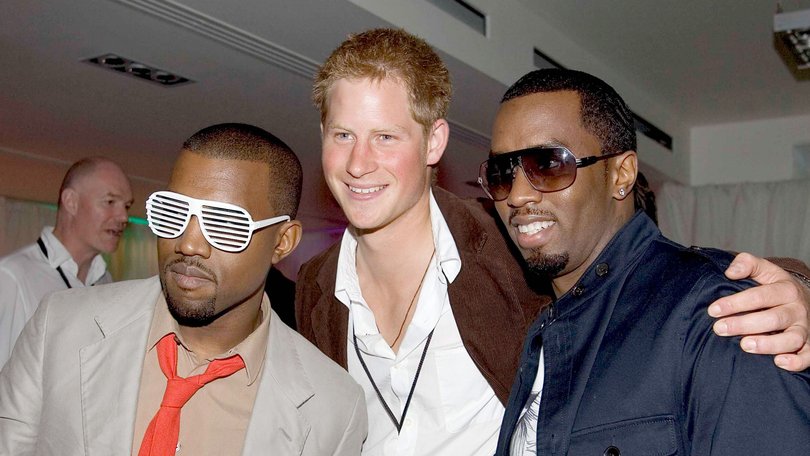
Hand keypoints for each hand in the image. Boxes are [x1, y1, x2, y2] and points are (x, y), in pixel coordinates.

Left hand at [708, 252, 809, 371]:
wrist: (807, 301)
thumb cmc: (776, 287)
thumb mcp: (765, 270)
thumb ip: (747, 264)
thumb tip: (730, 272)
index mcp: (786, 289)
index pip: (759, 296)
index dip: (735, 303)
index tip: (713, 310)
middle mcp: (797, 309)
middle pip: (773, 318)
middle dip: (744, 324)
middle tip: (719, 329)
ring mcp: (805, 329)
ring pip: (792, 339)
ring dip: (768, 344)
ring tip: (745, 345)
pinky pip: (807, 357)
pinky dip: (796, 361)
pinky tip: (778, 362)